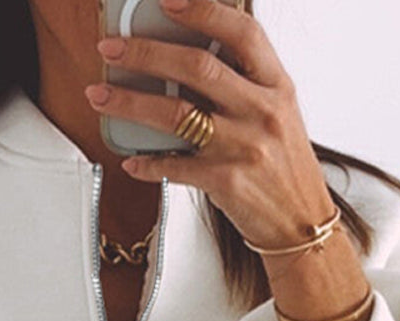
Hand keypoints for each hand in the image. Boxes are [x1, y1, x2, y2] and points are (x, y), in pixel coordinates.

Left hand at [87, 0, 335, 250]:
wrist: (300, 220)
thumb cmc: (283, 164)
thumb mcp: (278, 112)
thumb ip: (244, 82)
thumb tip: (187, 58)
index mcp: (277, 85)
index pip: (243, 33)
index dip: (204, 11)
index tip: (167, 1)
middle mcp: (262, 111)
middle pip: (197, 67)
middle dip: (146, 53)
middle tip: (111, 48)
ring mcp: (244, 147)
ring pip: (176, 114)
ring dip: (130, 102)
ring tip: (99, 94)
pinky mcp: (227, 182)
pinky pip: (175, 167)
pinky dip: (147, 163)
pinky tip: (130, 160)